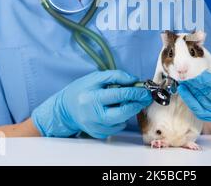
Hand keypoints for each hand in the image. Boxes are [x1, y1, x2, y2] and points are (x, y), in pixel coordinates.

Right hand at [31, 70, 151, 137]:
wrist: (66, 108)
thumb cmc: (81, 90)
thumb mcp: (96, 77)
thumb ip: (116, 76)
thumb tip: (134, 80)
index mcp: (91, 97)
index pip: (118, 95)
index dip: (134, 92)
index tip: (144, 90)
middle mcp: (93, 114)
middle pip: (122, 113)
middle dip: (136, 104)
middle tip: (144, 98)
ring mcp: (95, 126)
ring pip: (121, 121)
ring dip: (129, 111)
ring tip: (130, 102)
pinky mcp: (98, 133)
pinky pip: (116, 128)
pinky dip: (121, 119)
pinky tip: (117, 111)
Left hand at [178, 63, 210, 123]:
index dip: (208, 79)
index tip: (197, 71)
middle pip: (208, 92)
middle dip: (195, 81)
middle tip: (184, 71)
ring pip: (200, 99)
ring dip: (190, 88)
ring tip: (182, 76)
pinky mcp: (208, 117)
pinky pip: (196, 108)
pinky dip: (188, 98)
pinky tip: (182, 89)